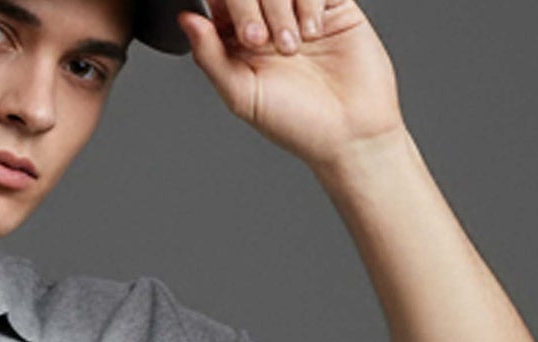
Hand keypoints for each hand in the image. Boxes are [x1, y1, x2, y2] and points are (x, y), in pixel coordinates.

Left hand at [179, 0, 404, 169]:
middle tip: (262, 42)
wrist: (352, 132)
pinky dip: (309, 2)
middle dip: (249, 7)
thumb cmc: (298, 123)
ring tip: (293, 47)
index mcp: (239, 40)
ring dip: (280, 8)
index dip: (227, 5)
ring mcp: (299, 9)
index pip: (221, 0)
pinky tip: (314, 32)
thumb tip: (185, 19)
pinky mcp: (332, 4)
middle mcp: (268, 20)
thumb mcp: (243, 96)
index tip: (240, 34)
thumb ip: (210, 56)